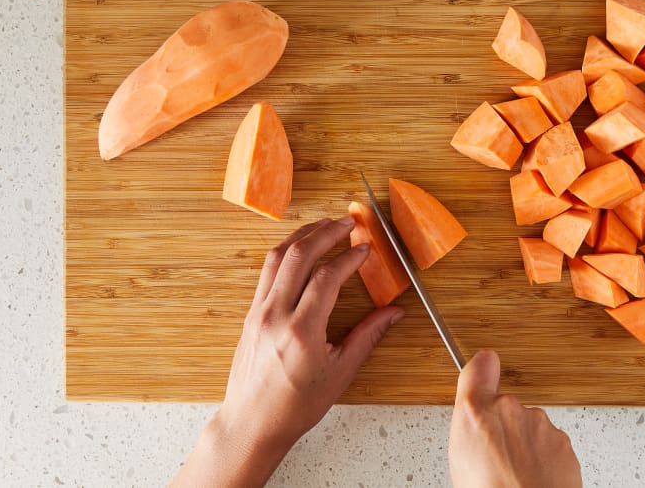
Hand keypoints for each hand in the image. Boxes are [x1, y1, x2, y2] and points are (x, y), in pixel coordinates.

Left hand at [172, 217, 404, 486]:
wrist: (252, 423)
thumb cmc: (296, 405)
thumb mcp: (340, 372)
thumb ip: (368, 335)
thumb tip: (394, 312)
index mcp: (301, 331)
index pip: (327, 277)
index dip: (349, 256)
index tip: (365, 247)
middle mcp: (276, 315)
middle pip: (299, 256)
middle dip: (326, 232)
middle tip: (347, 222)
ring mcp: (259, 312)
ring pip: (277, 258)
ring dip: (302, 236)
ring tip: (323, 225)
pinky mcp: (250, 314)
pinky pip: (267, 272)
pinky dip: (285, 253)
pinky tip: (299, 249)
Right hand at [448, 350, 581, 487]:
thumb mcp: (460, 459)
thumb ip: (471, 429)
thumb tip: (474, 426)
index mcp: (475, 411)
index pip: (480, 365)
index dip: (481, 369)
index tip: (481, 373)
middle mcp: (509, 409)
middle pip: (505, 404)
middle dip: (503, 426)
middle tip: (495, 457)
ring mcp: (539, 423)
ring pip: (529, 426)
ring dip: (525, 444)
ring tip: (515, 475)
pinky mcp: (562, 440)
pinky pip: (549, 443)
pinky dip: (544, 458)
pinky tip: (534, 479)